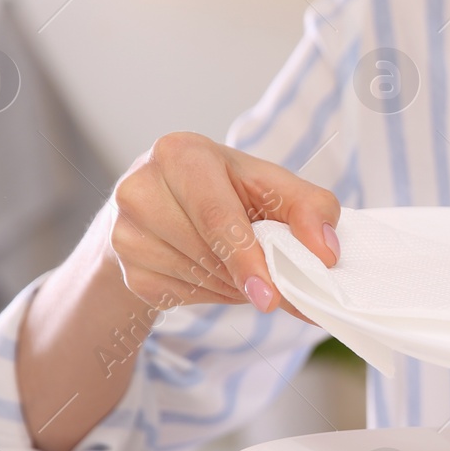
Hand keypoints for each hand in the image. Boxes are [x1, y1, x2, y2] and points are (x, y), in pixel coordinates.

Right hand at [107, 131, 339, 315]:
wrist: (167, 208)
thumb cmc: (228, 191)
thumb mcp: (272, 185)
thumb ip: (310, 208)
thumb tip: (325, 253)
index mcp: (180, 153)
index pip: (216, 216)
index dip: (248, 259)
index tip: (272, 297)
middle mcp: (140, 187)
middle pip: (207, 252)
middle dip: (247, 274)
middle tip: (272, 281)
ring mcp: (124, 230)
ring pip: (193, 279)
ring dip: (230, 286)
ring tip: (239, 265)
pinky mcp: (125, 268)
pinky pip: (177, 297)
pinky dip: (208, 294)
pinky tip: (211, 272)